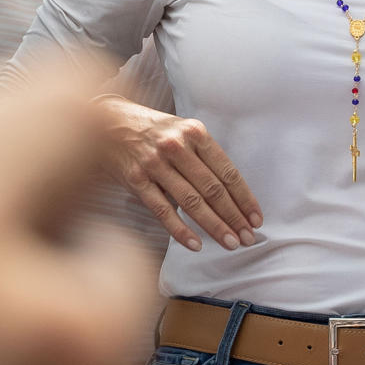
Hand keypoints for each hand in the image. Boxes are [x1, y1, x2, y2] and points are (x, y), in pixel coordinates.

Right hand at [98, 95, 261, 251]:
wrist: (108, 120)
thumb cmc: (153, 129)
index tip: (256, 218)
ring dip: (214, 226)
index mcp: (196, 134)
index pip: (228, 172)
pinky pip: (163, 210)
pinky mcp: (136, 180)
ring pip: (192, 202)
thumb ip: (204, 156)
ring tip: (231, 242)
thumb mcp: (183, 130)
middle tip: (248, 238)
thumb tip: (231, 192)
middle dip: (234, 217)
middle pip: (213, 189)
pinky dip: (181, 230)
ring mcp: (155, 164)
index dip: (245, 198)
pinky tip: (196, 244)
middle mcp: (177, 147)